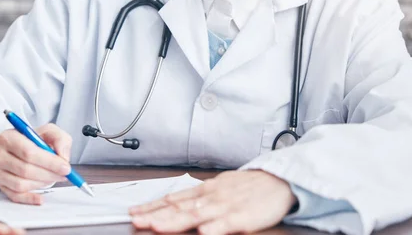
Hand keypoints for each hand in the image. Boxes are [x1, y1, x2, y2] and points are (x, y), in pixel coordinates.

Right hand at [0, 123, 72, 204]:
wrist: (17, 147)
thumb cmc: (33, 140)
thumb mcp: (48, 131)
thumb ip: (59, 139)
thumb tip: (62, 157)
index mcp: (8, 137)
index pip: (28, 152)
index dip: (49, 162)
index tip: (65, 167)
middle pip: (25, 169)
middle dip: (49, 174)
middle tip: (64, 175)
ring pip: (20, 184)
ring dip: (42, 184)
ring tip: (53, 178)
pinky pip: (15, 196)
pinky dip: (29, 198)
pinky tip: (41, 197)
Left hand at [129, 170, 296, 233]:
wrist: (277, 182)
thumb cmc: (248, 187)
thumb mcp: (219, 187)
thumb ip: (198, 196)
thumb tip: (174, 202)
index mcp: (204, 190)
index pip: (172, 199)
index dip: (152, 206)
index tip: (133, 211)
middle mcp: (210, 197)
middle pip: (178, 207)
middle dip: (155, 214)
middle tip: (135, 219)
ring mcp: (225, 206)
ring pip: (196, 215)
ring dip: (176, 220)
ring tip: (157, 226)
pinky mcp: (242, 216)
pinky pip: (225, 223)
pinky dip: (213, 228)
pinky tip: (202, 233)